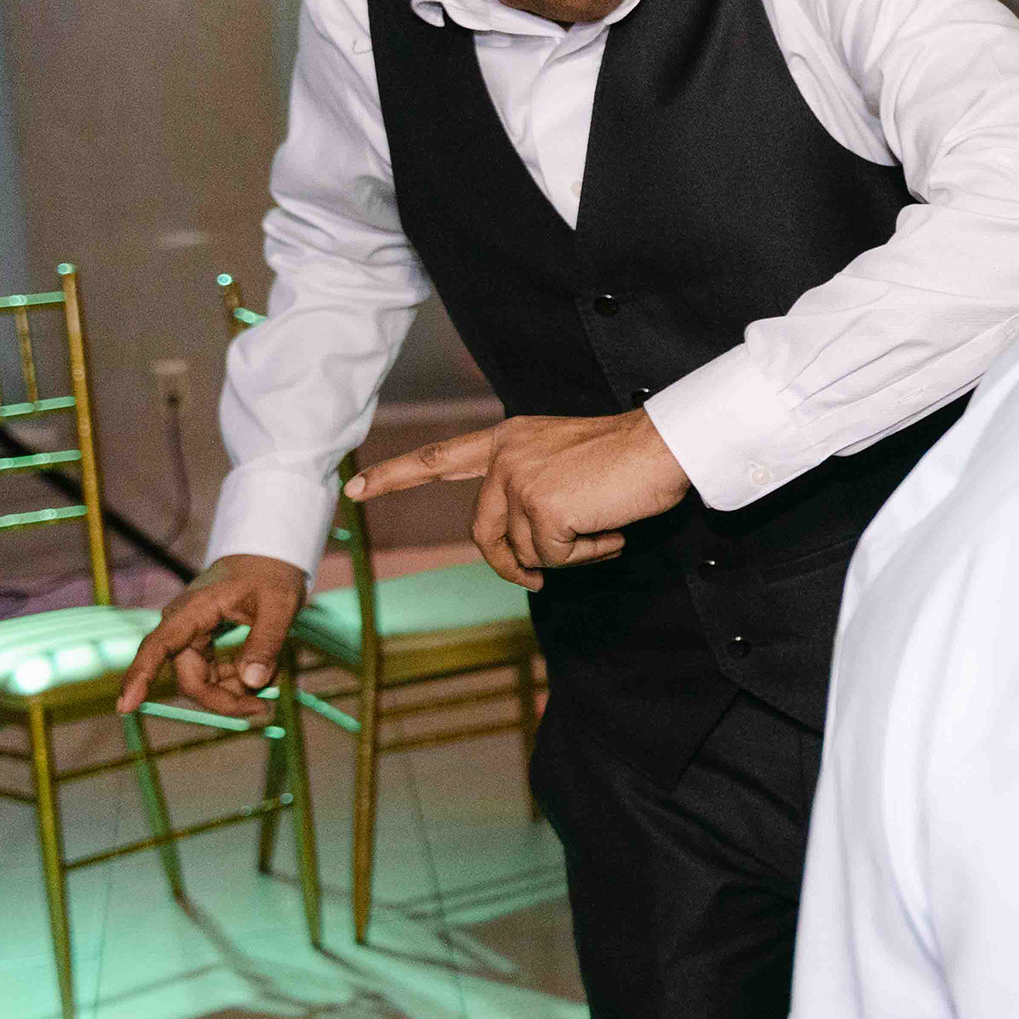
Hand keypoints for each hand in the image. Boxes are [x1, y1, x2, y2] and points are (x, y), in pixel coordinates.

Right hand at [117, 554, 310, 718]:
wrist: (268, 556)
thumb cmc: (271, 574)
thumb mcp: (279, 605)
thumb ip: (267, 642)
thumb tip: (254, 683)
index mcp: (191, 611)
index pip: (157, 647)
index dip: (140, 677)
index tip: (125, 707)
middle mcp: (183, 626)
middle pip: (190, 679)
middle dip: (223, 700)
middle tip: (261, 709)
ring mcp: (191, 637)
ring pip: (203, 681)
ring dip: (234, 691)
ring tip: (272, 679)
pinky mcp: (203, 644)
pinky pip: (214, 674)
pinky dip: (238, 679)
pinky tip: (264, 670)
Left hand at [347, 409, 687, 590]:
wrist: (664, 445)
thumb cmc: (628, 456)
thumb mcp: (564, 462)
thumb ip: (532, 489)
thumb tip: (524, 551)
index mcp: (508, 439)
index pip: (439, 458)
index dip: (395, 476)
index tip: (355, 488)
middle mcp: (504, 457)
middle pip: (483, 532)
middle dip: (510, 564)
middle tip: (535, 580)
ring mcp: (519, 482)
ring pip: (524, 551)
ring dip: (566, 555)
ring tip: (602, 531)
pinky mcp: (541, 508)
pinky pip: (553, 558)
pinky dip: (585, 556)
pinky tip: (609, 532)